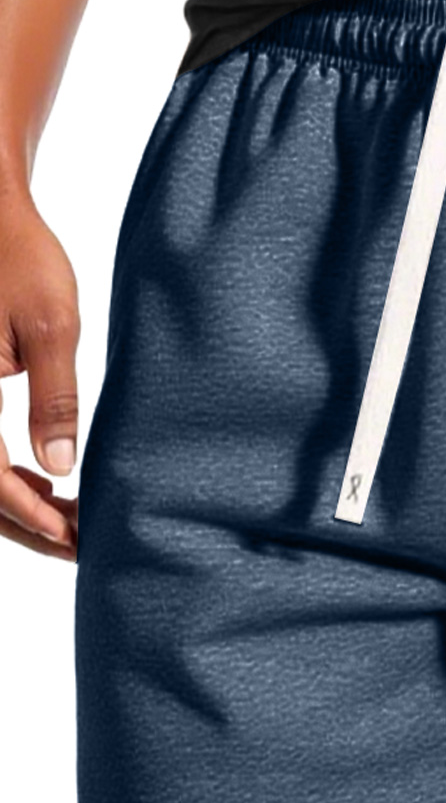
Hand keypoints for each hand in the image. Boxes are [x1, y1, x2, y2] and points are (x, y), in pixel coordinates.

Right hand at [0, 189, 78, 559]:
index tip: (74, 537)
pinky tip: (49, 490)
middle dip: (27, 524)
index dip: (30, 514)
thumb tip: (59, 466)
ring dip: (17, 508)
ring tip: (71, 526)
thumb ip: (53, 396)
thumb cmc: (18, 257)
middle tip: (82, 546)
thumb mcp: (49, 323)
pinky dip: (7, 482)